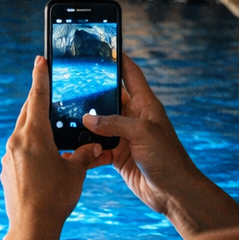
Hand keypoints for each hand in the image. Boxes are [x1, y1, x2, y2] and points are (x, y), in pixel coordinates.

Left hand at [0, 57, 110, 235]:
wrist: (31, 226)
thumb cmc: (55, 198)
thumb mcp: (75, 172)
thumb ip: (84, 155)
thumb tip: (95, 148)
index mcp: (34, 135)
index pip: (38, 97)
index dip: (41, 77)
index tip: (40, 60)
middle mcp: (17, 141)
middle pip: (28, 112)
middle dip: (38, 99)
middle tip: (48, 87)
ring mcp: (8, 156)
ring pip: (22, 131)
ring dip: (35, 124)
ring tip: (50, 124)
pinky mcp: (6, 169)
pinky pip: (19, 149)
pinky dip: (30, 144)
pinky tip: (43, 154)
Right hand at [82, 55, 196, 218]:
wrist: (173, 192)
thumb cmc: (167, 158)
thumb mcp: (141, 133)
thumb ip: (113, 123)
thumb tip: (86, 120)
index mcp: (145, 105)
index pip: (131, 74)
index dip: (119, 59)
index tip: (104, 47)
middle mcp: (134, 118)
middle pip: (109, 99)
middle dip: (91, 94)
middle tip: (69, 85)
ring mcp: (126, 137)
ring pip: (99, 125)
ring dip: (85, 126)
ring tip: (64, 118)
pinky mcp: (119, 156)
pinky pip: (98, 148)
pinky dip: (87, 150)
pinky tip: (73, 149)